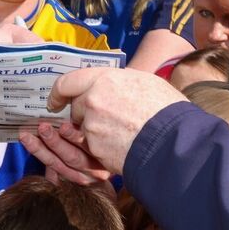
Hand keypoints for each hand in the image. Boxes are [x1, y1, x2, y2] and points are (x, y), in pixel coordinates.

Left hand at [22, 67, 185, 178]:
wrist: (174, 141)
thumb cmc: (166, 109)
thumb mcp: (144, 81)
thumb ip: (119, 81)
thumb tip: (111, 82)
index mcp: (104, 80)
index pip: (67, 82)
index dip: (57, 93)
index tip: (55, 102)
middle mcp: (93, 101)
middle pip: (75, 107)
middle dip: (84, 114)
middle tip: (106, 118)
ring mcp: (92, 127)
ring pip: (84, 129)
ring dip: (95, 132)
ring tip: (121, 133)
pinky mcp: (96, 150)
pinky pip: (92, 147)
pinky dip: (103, 148)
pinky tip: (122, 146)